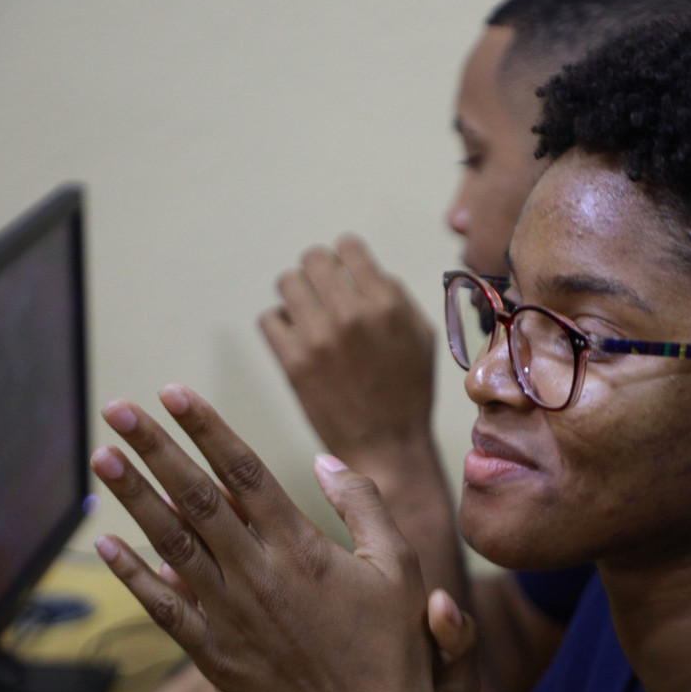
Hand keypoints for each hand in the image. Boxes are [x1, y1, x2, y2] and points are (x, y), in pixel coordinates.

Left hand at [91, 385, 455, 691]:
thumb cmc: (391, 645)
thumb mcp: (398, 564)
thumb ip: (362, 504)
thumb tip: (322, 461)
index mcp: (301, 547)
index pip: (244, 472)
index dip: (208, 428)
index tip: (177, 393)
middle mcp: (257, 575)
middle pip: (196, 497)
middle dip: (154, 448)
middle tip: (119, 410)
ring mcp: (230, 615)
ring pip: (170, 544)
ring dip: (134, 497)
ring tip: (102, 458)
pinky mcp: (214, 654)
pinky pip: (162, 607)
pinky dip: (131, 574)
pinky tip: (106, 542)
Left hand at [260, 235, 435, 472]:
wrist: (387, 444)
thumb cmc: (408, 391)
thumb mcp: (421, 335)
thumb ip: (395, 296)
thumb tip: (364, 271)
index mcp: (387, 304)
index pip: (348, 247)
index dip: (344, 254)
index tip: (343, 266)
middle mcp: (351, 314)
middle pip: (312, 260)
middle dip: (317, 270)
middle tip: (322, 289)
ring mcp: (318, 337)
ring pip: (286, 283)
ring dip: (296, 293)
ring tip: (307, 312)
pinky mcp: (293, 361)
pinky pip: (269, 319)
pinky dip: (281, 323)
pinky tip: (297, 337)